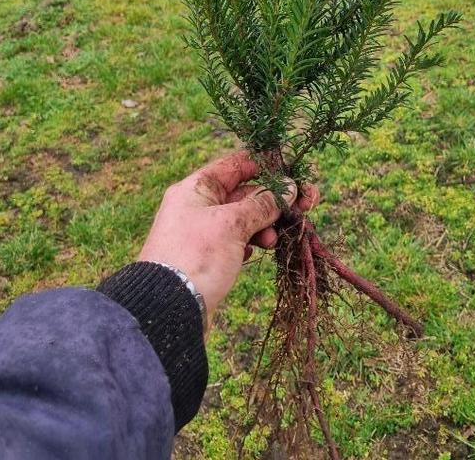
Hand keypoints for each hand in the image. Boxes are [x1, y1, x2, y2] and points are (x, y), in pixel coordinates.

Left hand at [139, 151, 318, 327]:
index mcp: (196, 188)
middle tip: (306, 206)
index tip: (293, 173)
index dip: (266, 166)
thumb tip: (289, 187)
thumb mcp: (231, 224)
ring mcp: (203, 231)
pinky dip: (252, 241)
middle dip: (274, 200)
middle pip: (244, 191)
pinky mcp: (209, 255)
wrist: (168, 310)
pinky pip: (237, 239)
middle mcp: (198, 205)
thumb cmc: (197, 257)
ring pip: (243, 217)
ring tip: (274, 239)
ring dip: (265, 223)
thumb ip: (262, 203)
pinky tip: (261, 249)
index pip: (236, 164)